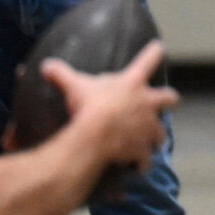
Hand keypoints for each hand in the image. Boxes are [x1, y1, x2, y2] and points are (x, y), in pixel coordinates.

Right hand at [44, 42, 177, 177]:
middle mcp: (148, 103)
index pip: (148, 60)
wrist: (96, 135)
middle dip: (168, 101)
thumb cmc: (87, 105)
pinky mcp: (144, 149)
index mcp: (133, 83)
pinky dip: (142, 163)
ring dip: (156, 136)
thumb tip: (45, 65)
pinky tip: (138, 167)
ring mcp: (148, 128)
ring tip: (150, 141)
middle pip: (169, 98)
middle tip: (166, 102)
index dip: (154, 52)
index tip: (159, 47)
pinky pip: (146, 159)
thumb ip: (61, 74)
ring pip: (161, 133)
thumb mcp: (74, 86)